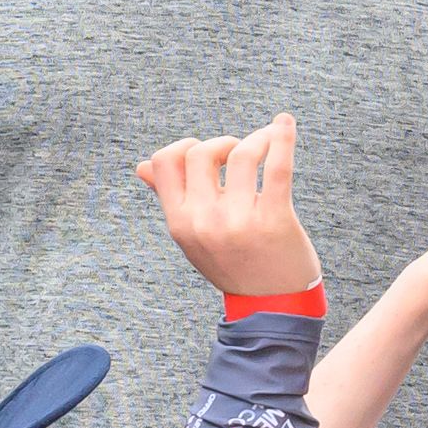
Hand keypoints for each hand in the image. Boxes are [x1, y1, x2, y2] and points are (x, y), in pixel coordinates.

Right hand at [138, 117, 318, 300]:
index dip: (185, 147)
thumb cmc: (232, 263)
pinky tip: (285, 123)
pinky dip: (283, 137)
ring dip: (256, 139)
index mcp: (180, 223)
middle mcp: (205, 221)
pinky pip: (277, 166)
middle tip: (240, 154)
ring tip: (265, 145)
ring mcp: (239, 221)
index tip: (208, 155)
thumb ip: (170, 199)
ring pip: (242, 153)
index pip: (165, 162)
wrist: (271, 304)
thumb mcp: (192, 237)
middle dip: (222, 143)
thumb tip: (141, 166)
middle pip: (201, 151)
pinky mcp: (276, 219)